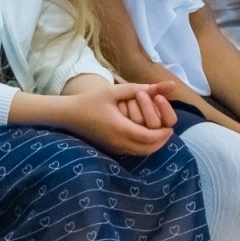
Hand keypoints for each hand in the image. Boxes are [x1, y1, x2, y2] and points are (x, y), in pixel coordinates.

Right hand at [61, 81, 175, 155]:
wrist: (69, 115)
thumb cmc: (89, 101)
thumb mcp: (112, 91)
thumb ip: (136, 89)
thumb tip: (157, 87)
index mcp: (120, 127)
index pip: (149, 137)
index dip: (162, 133)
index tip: (170, 126)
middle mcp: (118, 141)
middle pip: (147, 149)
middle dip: (161, 141)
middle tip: (169, 130)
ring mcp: (114, 147)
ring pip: (140, 153)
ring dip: (153, 145)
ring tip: (160, 134)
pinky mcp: (111, 149)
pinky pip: (132, 152)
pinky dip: (143, 147)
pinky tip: (146, 136)